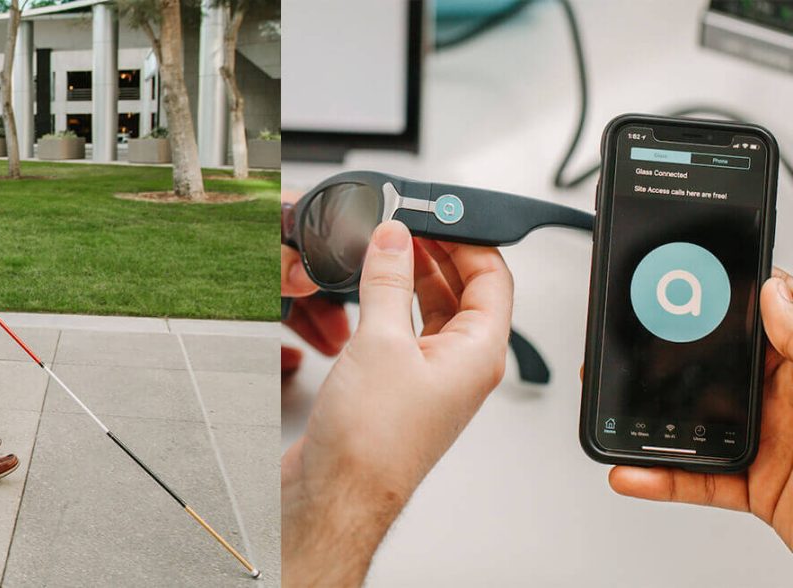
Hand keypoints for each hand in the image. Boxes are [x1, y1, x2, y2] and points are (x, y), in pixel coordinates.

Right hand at [282, 221, 513, 584]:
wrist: (337, 494)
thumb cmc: (372, 443)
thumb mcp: (381, 342)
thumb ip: (387, 281)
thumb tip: (392, 239)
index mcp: (477, 354)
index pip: (492, 278)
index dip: (470, 240)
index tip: (441, 215)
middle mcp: (461, 366)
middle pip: (464, 292)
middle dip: (438, 253)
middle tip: (409, 224)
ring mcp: (430, 378)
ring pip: (432, 311)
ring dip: (413, 276)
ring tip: (387, 246)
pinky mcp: (399, 387)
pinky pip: (405, 332)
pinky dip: (391, 303)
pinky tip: (369, 288)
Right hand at [603, 267, 792, 550]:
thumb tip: (774, 292)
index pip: (759, 322)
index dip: (720, 302)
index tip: (679, 286)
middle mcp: (783, 403)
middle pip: (712, 371)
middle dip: (666, 363)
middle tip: (633, 356)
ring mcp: (767, 443)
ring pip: (696, 425)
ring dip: (652, 425)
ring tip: (618, 414)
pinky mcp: (757, 486)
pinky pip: (699, 480)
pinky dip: (662, 479)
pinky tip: (634, 471)